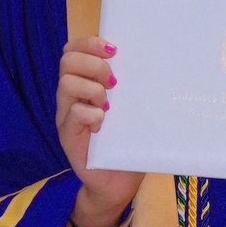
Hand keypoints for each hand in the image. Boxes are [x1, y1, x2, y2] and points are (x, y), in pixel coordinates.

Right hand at [56, 36, 142, 226]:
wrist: (118, 183)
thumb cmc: (127, 143)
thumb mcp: (131, 108)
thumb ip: (133, 86)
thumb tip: (158, 60)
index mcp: (84, 84)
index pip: (74, 50)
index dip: (90, 43)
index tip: (114, 50)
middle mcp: (70, 97)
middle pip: (67, 60)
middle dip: (94, 64)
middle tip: (114, 82)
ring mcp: (66, 116)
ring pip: (66, 84)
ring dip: (93, 90)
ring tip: (109, 106)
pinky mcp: (68, 137)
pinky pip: (74, 114)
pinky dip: (91, 115)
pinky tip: (103, 126)